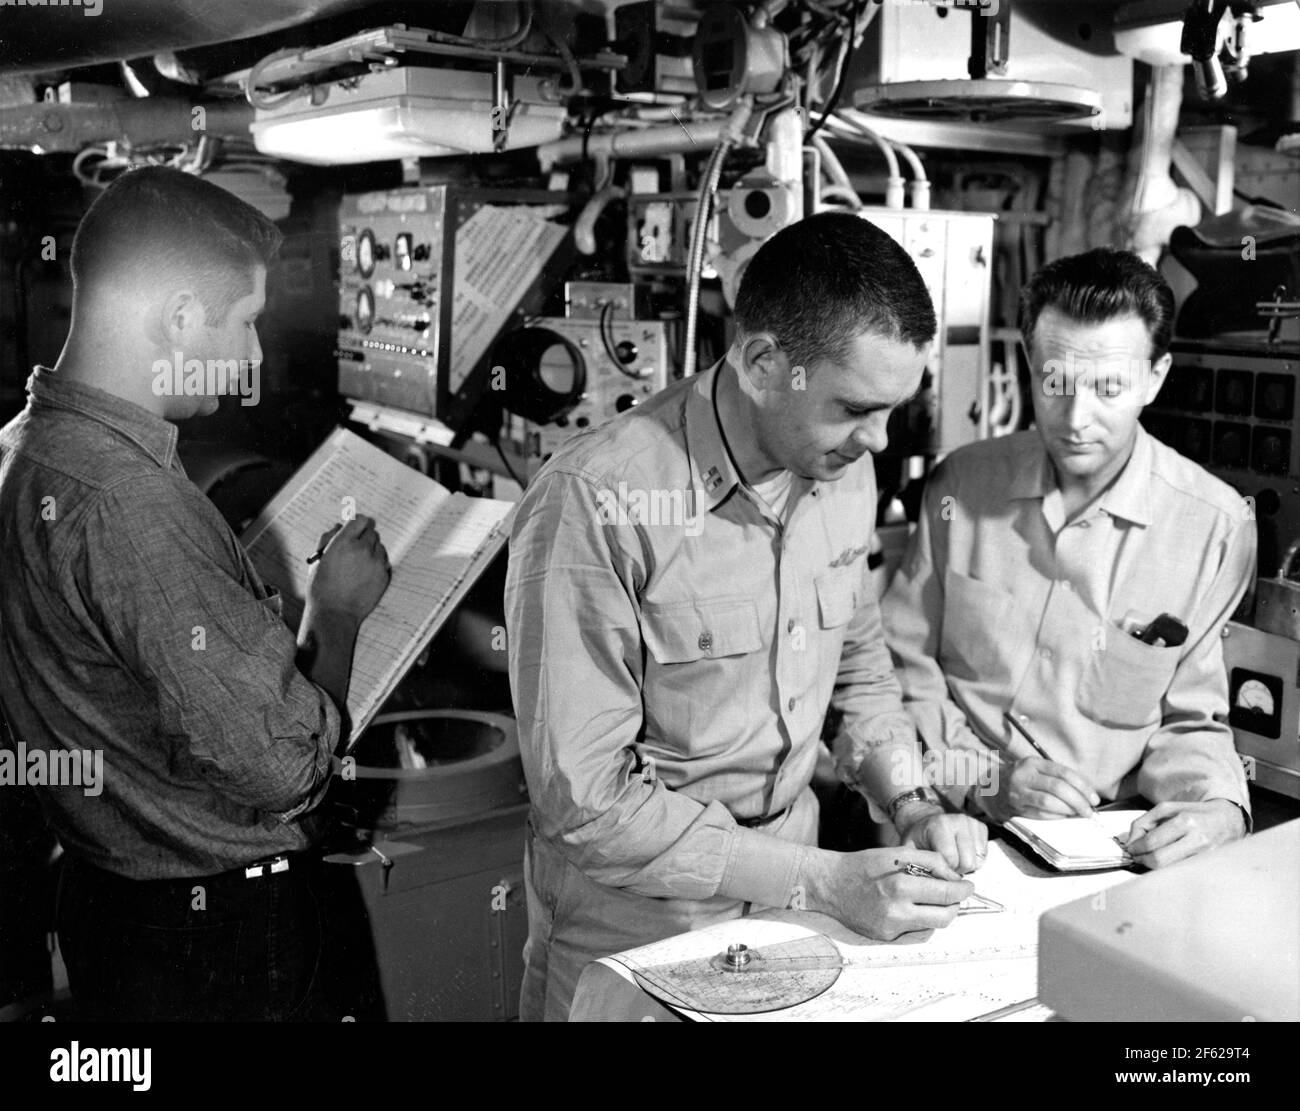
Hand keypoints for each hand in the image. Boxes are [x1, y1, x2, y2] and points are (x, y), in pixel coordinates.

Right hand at [307, 515, 390, 621]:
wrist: (334, 614)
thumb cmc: (321, 587)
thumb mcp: (318, 560)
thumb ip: (328, 538)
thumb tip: (339, 526)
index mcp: (344, 542)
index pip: (361, 520)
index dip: (358, 523)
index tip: (356, 528)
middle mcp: (363, 549)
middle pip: (372, 531)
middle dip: (364, 537)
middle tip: (357, 546)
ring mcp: (376, 563)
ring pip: (379, 546)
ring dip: (372, 550)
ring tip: (358, 565)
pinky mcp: (384, 575)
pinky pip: (384, 561)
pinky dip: (377, 564)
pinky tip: (364, 575)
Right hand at [804, 847, 973, 940]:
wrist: (830, 885)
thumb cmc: (862, 865)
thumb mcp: (895, 853)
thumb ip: (928, 861)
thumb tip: (953, 877)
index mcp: (900, 885)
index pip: (946, 893)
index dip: (962, 889)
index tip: (967, 885)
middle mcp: (896, 911)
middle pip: (945, 916)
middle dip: (955, 904)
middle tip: (956, 894)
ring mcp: (891, 927)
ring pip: (932, 925)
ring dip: (940, 912)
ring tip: (934, 899)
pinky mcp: (886, 936)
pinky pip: (914, 929)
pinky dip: (918, 917)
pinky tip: (908, 905)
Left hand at [899, 807, 988, 873]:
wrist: (925, 822)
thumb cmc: (918, 839)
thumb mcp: (910, 850)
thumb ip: (918, 865)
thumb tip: (927, 888)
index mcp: (939, 825)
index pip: (951, 859)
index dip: (944, 871)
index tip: (937, 870)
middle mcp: (958, 820)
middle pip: (968, 862)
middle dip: (957, 870)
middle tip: (946, 867)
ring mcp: (971, 823)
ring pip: (978, 860)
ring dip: (966, 866)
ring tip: (953, 860)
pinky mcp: (981, 827)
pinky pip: (984, 854)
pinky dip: (974, 859)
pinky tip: (961, 854)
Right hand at [980, 756, 1099, 822]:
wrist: (990, 788)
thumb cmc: (1020, 778)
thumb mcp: (1035, 769)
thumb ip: (1057, 777)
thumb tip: (1085, 793)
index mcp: (1032, 763)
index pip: (1063, 773)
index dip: (1082, 786)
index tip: (1094, 798)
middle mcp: (1024, 776)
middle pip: (1058, 788)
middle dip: (1079, 801)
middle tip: (1089, 810)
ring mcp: (1018, 792)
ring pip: (1049, 802)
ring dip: (1068, 810)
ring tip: (1078, 814)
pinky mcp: (1016, 807)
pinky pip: (1041, 814)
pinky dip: (1057, 816)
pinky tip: (1064, 816)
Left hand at [1122, 800, 1245, 868]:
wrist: (1229, 820)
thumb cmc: (1194, 813)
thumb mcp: (1168, 808)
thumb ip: (1144, 822)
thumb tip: (1131, 842)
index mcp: (1185, 821)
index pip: (1151, 842)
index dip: (1136, 848)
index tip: (1131, 849)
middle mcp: (1197, 839)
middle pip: (1159, 860)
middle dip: (1143, 860)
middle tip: (1138, 857)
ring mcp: (1206, 856)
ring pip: (1170, 870)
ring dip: (1154, 867)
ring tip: (1150, 860)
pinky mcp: (1211, 866)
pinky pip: (1183, 873)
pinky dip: (1169, 871)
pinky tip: (1167, 864)